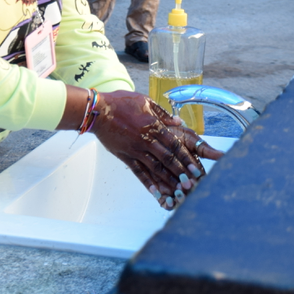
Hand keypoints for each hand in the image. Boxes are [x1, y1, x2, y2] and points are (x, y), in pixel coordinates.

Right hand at [92, 90, 223, 208]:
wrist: (98, 111)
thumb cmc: (121, 102)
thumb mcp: (145, 101)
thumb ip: (163, 114)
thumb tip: (179, 122)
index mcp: (153, 126)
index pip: (174, 145)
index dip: (186, 157)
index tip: (196, 168)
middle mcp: (146, 140)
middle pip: (167, 159)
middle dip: (181, 172)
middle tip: (192, 183)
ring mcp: (135, 150)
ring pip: (155, 168)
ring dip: (168, 180)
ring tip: (179, 190)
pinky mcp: (125, 156)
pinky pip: (138, 172)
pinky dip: (147, 182)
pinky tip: (155, 192)